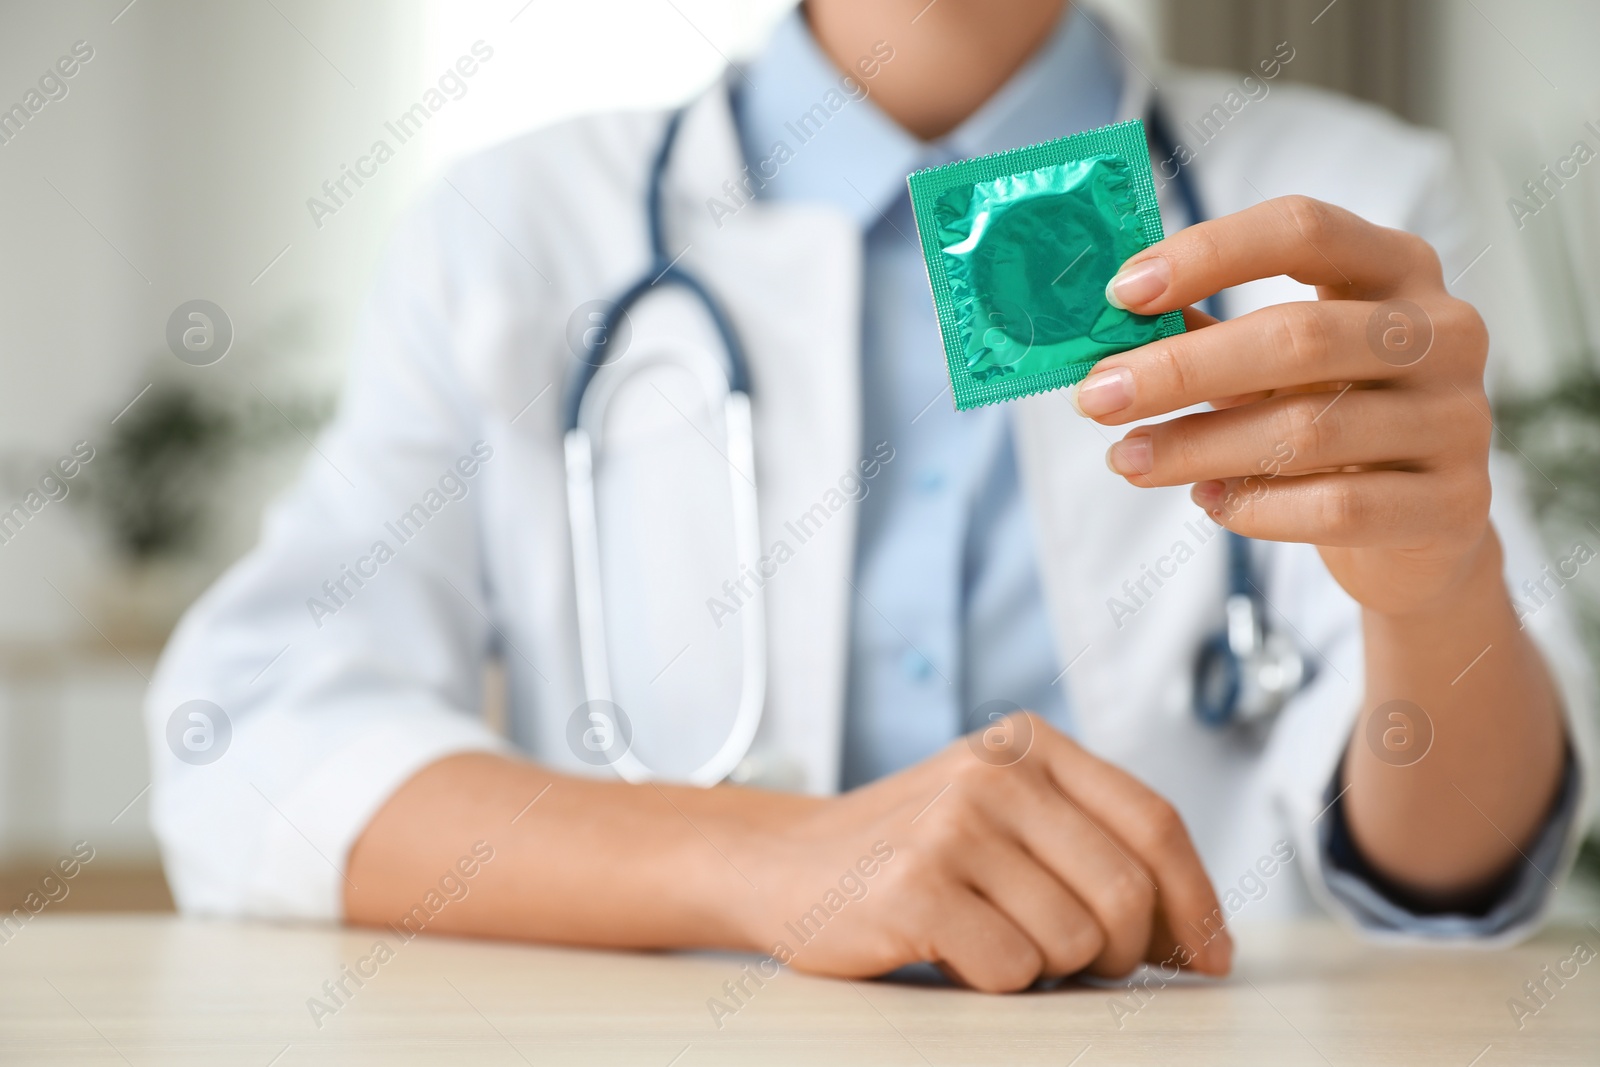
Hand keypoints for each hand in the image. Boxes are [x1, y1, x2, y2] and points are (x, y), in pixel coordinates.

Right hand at [729, 713, 1229, 991]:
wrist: (780, 862)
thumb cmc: (906, 850)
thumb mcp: (998, 812)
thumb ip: (1087, 841)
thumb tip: (1198, 932)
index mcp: (1028, 744)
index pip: (1153, 821)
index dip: (1197, 899)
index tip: (1210, 954)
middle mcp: (994, 771)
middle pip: (1127, 890)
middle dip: (1124, 952)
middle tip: (1085, 963)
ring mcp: (952, 825)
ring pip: (1075, 940)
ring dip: (1050, 968)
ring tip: (996, 941)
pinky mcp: (916, 886)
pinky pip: (1013, 969)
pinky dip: (996, 981)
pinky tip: (953, 950)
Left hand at [1077, 196, 1492, 615]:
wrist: (1418, 533)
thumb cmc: (1331, 419)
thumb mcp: (1274, 365)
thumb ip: (1205, 333)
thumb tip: (1103, 320)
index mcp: (1395, 267)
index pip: (1303, 229)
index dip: (1207, 253)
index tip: (1121, 293)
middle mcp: (1443, 331)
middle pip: (1298, 336)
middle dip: (1178, 370)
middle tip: (1097, 398)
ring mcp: (1458, 417)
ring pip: (1308, 430)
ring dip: (1196, 448)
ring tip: (1129, 460)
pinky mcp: (1455, 503)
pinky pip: (1336, 506)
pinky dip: (1255, 506)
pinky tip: (1208, 502)